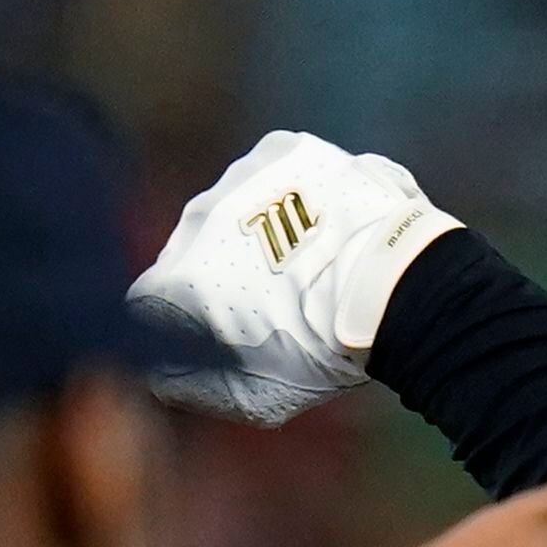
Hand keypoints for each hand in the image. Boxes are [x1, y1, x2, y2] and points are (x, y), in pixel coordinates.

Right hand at [129, 130, 462, 425]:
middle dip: (229, 273)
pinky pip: (280, 176)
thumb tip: (161, 377)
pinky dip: (299, 197)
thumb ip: (193, 388)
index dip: (189, 320)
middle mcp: (195, 220)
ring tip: (312, 261)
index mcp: (179, 280)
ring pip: (240, 207)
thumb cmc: (323, 350)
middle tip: (279, 301)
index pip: (154, 300)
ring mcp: (240, 178)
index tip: (225, 332)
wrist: (392, 285)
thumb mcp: (255, 397)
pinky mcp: (285, 150)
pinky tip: (329, 226)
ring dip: (265, 230)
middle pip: (197, 248)